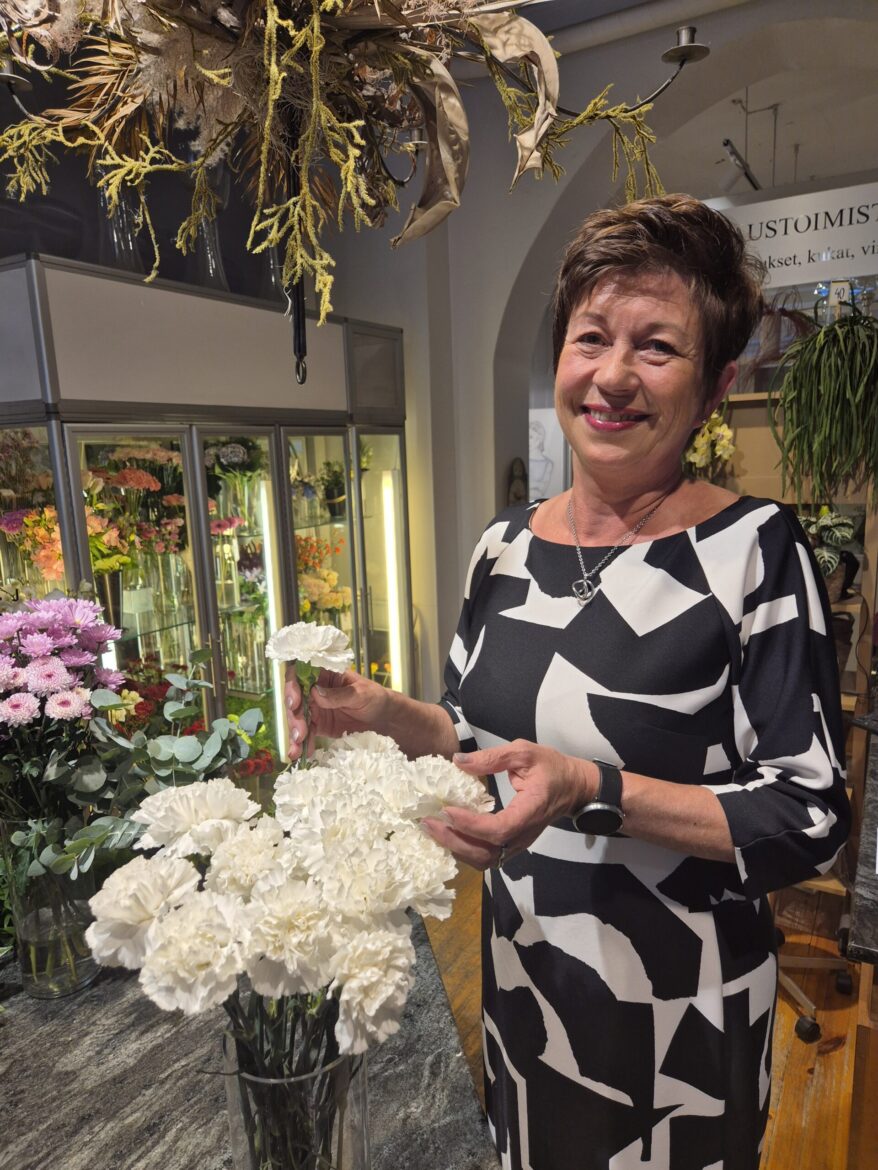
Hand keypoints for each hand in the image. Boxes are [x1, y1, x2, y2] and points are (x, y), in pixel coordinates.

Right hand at [284, 665, 390, 760]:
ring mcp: (315, 708)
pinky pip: (306, 733)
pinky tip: (302, 754)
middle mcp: (315, 690)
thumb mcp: (361, 694)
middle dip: (294, 717)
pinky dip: (302, 744)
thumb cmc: (375, 698)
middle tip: (300, 733)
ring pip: (297, 718)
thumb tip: (316, 693)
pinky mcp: (319, 725)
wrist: (383, 719)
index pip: (300, 674)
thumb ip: (339, 694)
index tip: (295, 702)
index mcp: (324, 675)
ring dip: (295, 734)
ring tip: (296, 750)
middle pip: (295, 699)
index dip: (292, 686)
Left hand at [421, 739, 595, 869]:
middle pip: (487, 853)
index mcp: (530, 810)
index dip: (471, 825)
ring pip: (484, 860)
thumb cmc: (551, 768)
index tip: (447, 810)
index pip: (500, 829)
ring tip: (433, 829)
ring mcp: (518, 844)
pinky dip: (463, 849)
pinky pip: (486, 856)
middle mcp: (524, 835)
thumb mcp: (524, 752)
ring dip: (456, 848)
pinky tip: (447, 834)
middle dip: (454, 841)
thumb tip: (458, 761)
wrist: (572, 787)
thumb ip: (492, 757)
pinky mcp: (511, 845)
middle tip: (428, 823)